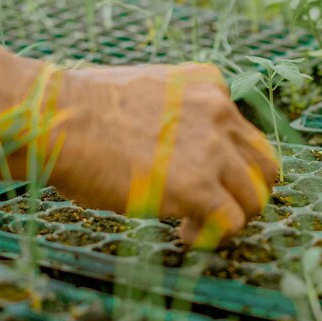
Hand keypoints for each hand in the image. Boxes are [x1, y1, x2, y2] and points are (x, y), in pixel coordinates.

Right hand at [51, 63, 277, 248]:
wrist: (56, 119)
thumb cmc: (82, 110)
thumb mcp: (148, 93)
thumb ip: (178, 114)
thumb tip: (179, 149)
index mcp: (209, 84)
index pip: (243, 132)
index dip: (228, 162)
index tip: (201, 176)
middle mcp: (221, 111)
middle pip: (264, 164)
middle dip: (245, 190)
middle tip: (217, 206)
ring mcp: (213, 149)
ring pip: (255, 196)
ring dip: (233, 217)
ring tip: (196, 224)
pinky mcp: (199, 186)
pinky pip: (231, 221)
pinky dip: (215, 236)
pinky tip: (186, 234)